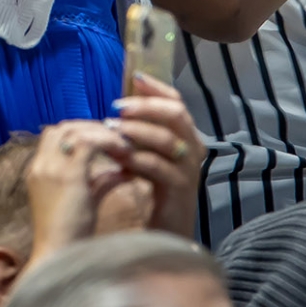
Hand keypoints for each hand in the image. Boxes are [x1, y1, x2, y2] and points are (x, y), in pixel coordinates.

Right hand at [27, 119, 131, 257]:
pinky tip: (125, 153)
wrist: (59, 258)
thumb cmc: (72, 237)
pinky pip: (89, 143)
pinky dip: (108, 143)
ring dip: (102, 133)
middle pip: (63, 128)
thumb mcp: (86, 201)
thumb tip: (122, 170)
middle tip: (117, 137)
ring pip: (76, 131)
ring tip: (124, 144)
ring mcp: (51, 168)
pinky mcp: (68, 175)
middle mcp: (41, 165)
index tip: (105, 140)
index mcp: (38, 172)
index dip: (80, 132)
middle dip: (91, 127)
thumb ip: (100, 181)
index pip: (55, 136)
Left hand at [110, 74, 204, 238]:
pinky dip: (136, 159)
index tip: (134, 78)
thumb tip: (121, 101)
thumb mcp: (146, 151)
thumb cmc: (153, 187)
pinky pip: (158, 167)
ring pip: (167, 139)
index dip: (156, 88)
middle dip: (145, 107)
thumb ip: (139, 129)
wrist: (166, 229)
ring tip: (112, 130)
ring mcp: (189, 169)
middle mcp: (193, 148)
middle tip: (117, 107)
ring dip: (136, 132)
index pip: (177, 102)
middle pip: (175, 114)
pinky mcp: (180, 188)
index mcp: (186, 135)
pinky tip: (118, 158)